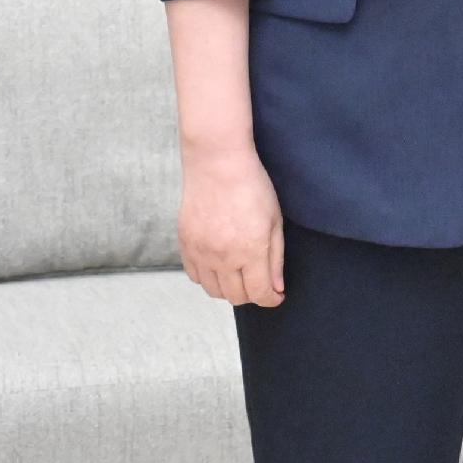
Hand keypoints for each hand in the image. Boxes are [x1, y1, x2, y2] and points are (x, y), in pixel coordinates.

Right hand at [179, 147, 286, 307]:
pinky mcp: (186, 244)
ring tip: (239, 274)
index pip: (260, 294)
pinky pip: (195, 276)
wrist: (216, 163)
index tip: (276, 295)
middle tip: (259, 281)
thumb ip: (275, 259)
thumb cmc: (251, 187)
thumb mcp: (274, 221)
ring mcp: (201, 252)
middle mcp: (224, 257)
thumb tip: (276, 288)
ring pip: (214, 291)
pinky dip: (208, 278)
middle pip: (236, 297)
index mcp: (251, 251)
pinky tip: (218, 265)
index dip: (271, 299)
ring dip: (229, 289)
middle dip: (252, 294)